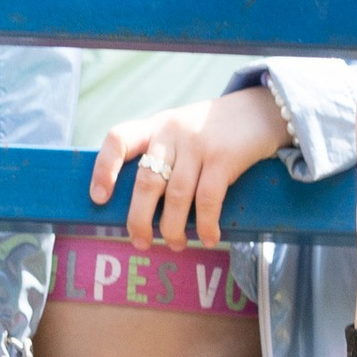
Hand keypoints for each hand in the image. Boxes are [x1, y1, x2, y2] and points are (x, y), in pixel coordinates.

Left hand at [90, 84, 289, 249]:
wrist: (256, 112)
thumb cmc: (213, 134)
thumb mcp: (180, 134)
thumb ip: (162, 157)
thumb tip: (145, 209)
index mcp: (154, 127)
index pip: (118, 140)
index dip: (104, 169)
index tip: (99, 198)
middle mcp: (170, 132)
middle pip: (146, 180)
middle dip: (140, 218)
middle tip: (141, 242)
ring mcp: (196, 144)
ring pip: (176, 195)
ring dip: (173, 227)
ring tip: (177, 244)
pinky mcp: (222, 157)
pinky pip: (208, 199)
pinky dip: (206, 224)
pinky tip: (209, 238)